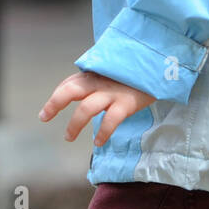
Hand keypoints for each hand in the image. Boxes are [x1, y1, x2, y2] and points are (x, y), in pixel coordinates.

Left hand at [39, 71, 155, 145]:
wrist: (162, 66)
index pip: (69, 83)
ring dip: (74, 125)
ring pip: (87, 109)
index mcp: (96, 73)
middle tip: (45, 116)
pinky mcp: (128, 103)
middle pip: (71, 90)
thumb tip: (78, 89)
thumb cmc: (136, 72)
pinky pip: (111, 120)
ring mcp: (114, 92)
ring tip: (69, 137)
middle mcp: (101, 81)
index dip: (55, 98)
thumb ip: (97, 78)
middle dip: (55, 103)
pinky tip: (98, 141)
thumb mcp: (115, 71)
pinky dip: (102, 132)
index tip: (45, 113)